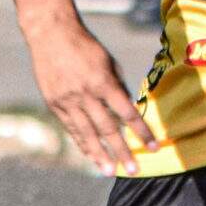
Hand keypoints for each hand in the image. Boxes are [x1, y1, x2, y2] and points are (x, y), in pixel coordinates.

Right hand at [24, 11, 156, 172]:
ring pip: (86, 134)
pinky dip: (82, 142)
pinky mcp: (54, 103)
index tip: (153, 147)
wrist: (51, 34)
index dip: (142, 132)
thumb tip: (127, 111)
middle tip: (133, 170)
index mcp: (103, 82)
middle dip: (122, 151)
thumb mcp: (109, 62)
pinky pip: (71, 128)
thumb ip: (118, 87)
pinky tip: (91, 155)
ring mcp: (67, 101)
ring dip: (100, 154)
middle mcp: (85, 94)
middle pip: (107, 129)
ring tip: (110, 171)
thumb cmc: (86, 46)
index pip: (128, 113)